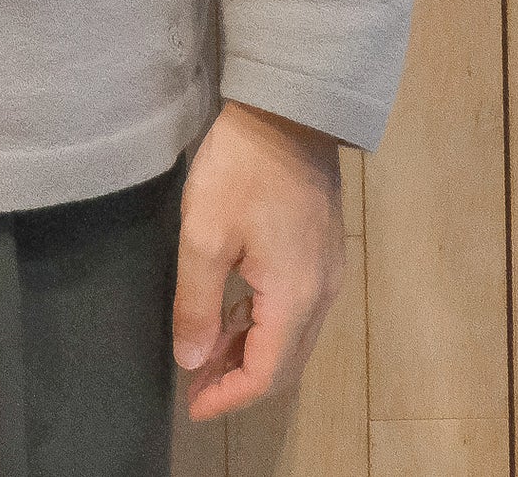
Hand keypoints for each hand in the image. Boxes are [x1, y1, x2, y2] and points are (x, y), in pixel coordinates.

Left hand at [170, 98, 346, 422]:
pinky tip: (232, 314)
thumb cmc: (241, 170)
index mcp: (295, 298)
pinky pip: (295, 308)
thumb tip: (191, 358)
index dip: (228, 395)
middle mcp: (321, 294)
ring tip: (205, 354)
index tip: (192, 405)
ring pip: (290, 336)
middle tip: (194, 384)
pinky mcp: (321, 249)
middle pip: (284, 362)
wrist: (286, 111)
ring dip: (250, 352)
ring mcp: (326, 271)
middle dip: (239, 380)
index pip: (267, 373)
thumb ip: (197, 302)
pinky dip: (263, 324)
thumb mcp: (204, 234)